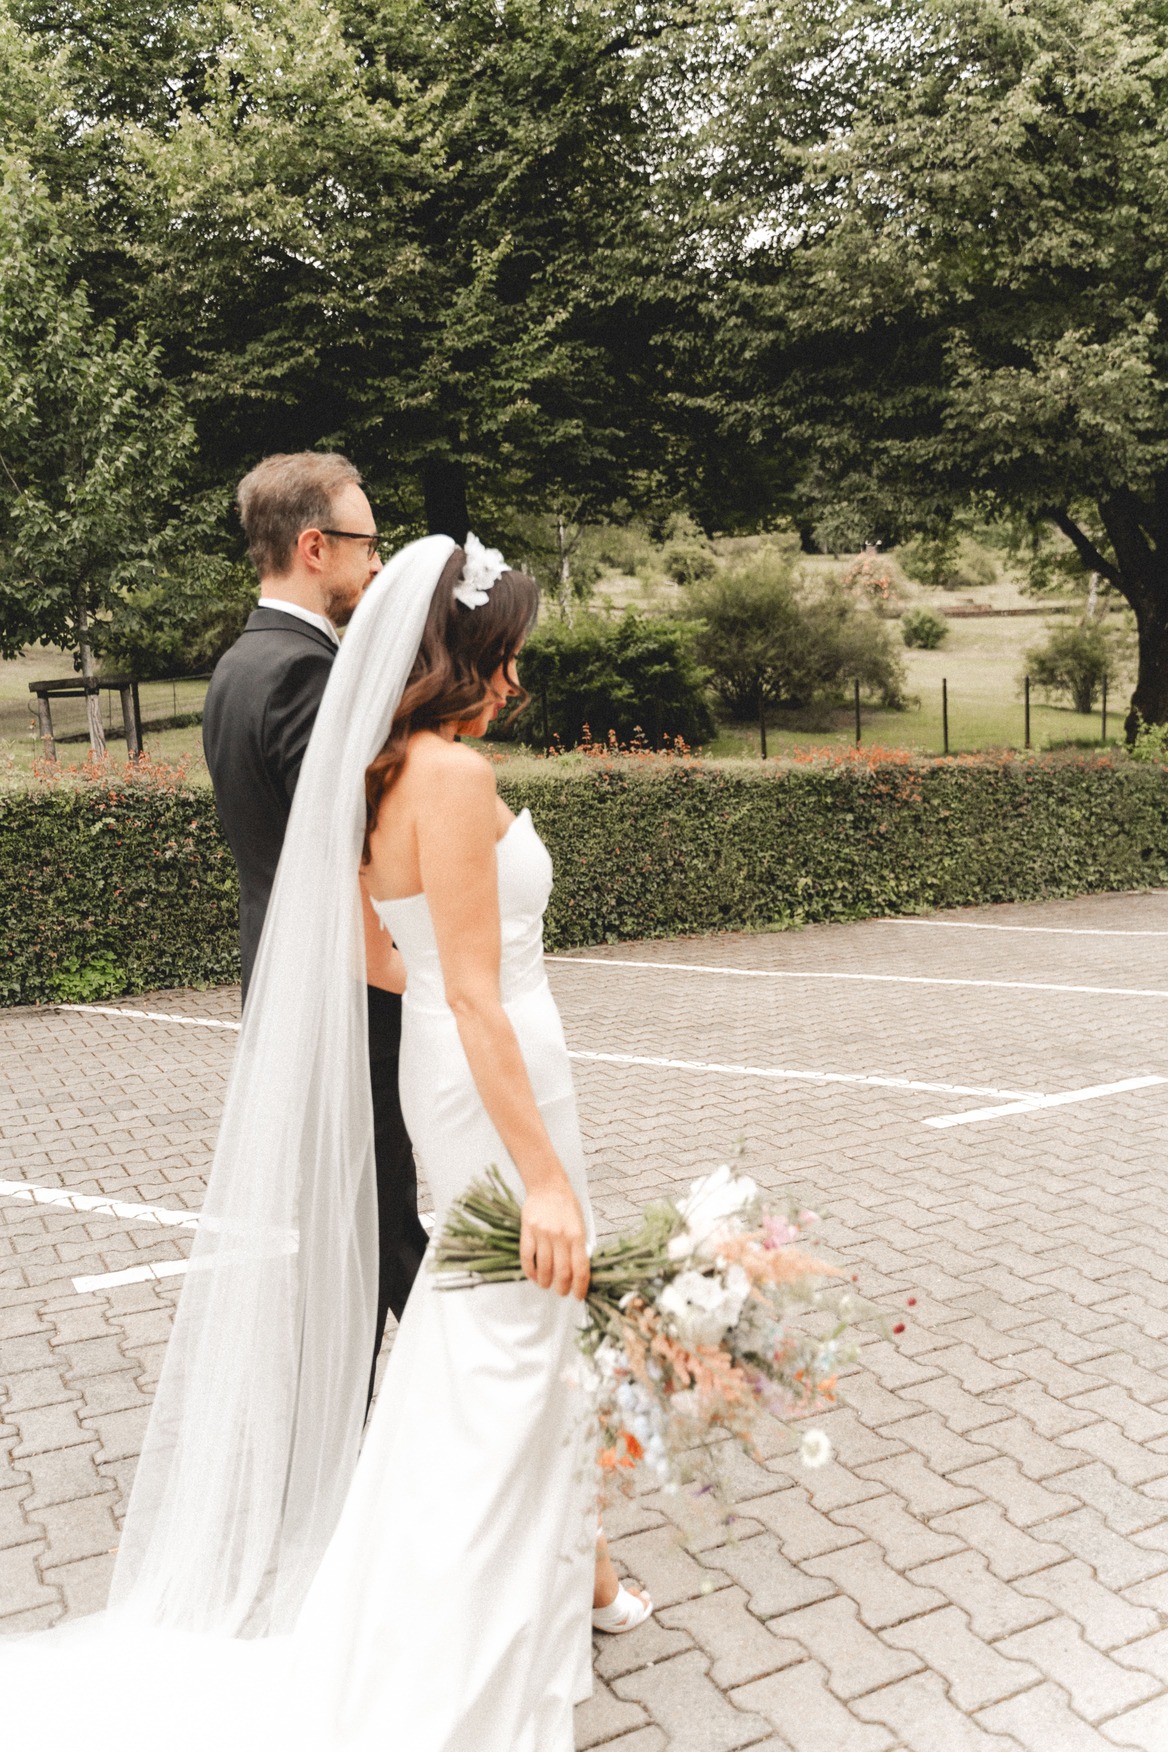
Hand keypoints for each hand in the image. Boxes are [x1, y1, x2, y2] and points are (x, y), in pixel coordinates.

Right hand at [520, 1179, 589, 1299]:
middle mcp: (560, 1236)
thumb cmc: (566, 1205)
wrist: (548, 1185)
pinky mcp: (528, 1231)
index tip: (578, 1296)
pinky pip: (527, 1257)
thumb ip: (579, 1245)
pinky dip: (530, 1271)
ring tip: (546, 1285)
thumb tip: (578, 1270)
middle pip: (562, 1272)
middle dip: (562, 1288)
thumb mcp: (580, 1223)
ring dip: (545, 1282)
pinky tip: (533, 1276)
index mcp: (577, 1235)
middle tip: (561, 1292)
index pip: (581, 1268)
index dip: (580, 1286)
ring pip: (544, 1267)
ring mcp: (543, 1234)